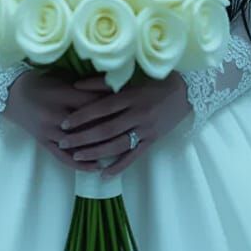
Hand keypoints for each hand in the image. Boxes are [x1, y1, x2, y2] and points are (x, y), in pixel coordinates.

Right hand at [2, 68, 120, 173]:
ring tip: (119, 151)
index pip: (92, 102)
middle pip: (88, 124)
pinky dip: (81, 164)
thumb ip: (85, 86)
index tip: (127, 107)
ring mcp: (50, 132)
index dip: (111, 105)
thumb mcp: (62, 79)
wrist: (12, 95)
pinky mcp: (44, 143)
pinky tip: (96, 167)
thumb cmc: (40, 82)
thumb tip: (113, 89)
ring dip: (99, 148)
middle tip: (129, 129)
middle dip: (109, 127)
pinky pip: (64, 158)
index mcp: (62, 95)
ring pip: (78, 143)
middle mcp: (56, 115)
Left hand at [56, 70, 191, 178]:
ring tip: (76, 157)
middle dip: (83, 137)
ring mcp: (146, 129)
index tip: (64, 122)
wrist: (186, 91)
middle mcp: (138, 114)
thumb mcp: (131, 76)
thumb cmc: (154, 80)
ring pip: (117, 145)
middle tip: (63, 142)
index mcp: (131, 96)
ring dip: (96, 153)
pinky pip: (133, 156)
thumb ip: (104, 82)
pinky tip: (103, 174)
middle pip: (106, 129)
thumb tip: (76, 85)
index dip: (82, 116)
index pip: (102, 108)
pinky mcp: (152, 141)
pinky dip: (118, 166)